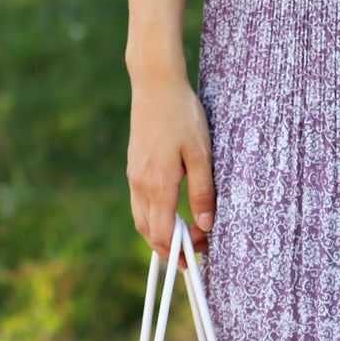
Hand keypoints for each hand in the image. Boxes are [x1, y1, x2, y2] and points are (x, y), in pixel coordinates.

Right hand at [125, 72, 215, 261]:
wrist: (155, 84)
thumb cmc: (182, 115)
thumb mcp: (201, 154)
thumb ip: (202, 192)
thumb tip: (205, 225)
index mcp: (157, 184)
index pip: (163, 233)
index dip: (179, 250)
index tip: (197, 256)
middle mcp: (140, 184)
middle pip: (149, 232)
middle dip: (170, 248)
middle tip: (195, 253)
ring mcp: (134, 176)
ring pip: (142, 220)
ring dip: (161, 236)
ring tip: (186, 240)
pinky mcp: (134, 168)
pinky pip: (140, 204)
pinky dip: (154, 219)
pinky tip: (172, 216)